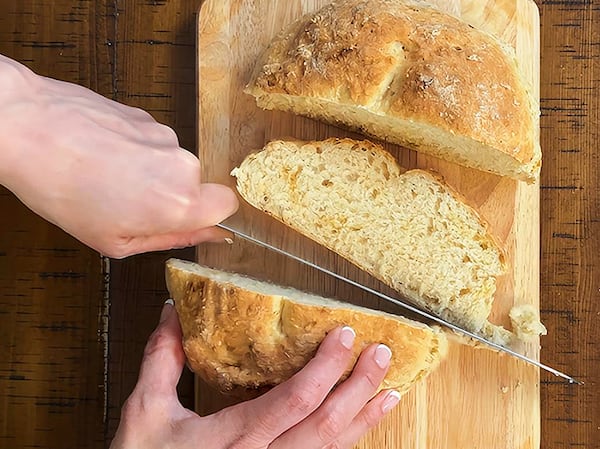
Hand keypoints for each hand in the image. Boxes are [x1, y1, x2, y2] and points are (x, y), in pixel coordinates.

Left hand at [0, 55, 237, 257]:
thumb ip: (172, 238)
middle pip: (195, 185)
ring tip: (106, 177)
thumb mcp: (115, 240)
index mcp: (179, 202)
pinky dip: (134, 151)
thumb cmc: (62, 190)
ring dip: (148, 173)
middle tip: (128, 204)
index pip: (227, 206)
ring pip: (171, 163)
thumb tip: (209, 235)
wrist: (26, 129)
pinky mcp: (147, 116)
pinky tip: (103, 155)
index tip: (189, 219)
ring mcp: (164, 135)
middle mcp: (182, 164)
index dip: (210, 215)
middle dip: (169, 196)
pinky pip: (152, 143)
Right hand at [110, 300, 401, 448]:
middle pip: (325, 425)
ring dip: (364, 419)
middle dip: (359, 387)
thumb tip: (172, 313)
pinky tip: (359, 427)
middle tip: (382, 354)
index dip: (326, 367)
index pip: (294, 399)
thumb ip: (162, 359)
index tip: (345, 335)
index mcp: (234, 439)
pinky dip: (346, 443)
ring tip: (390, 391)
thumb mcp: (146, 412)